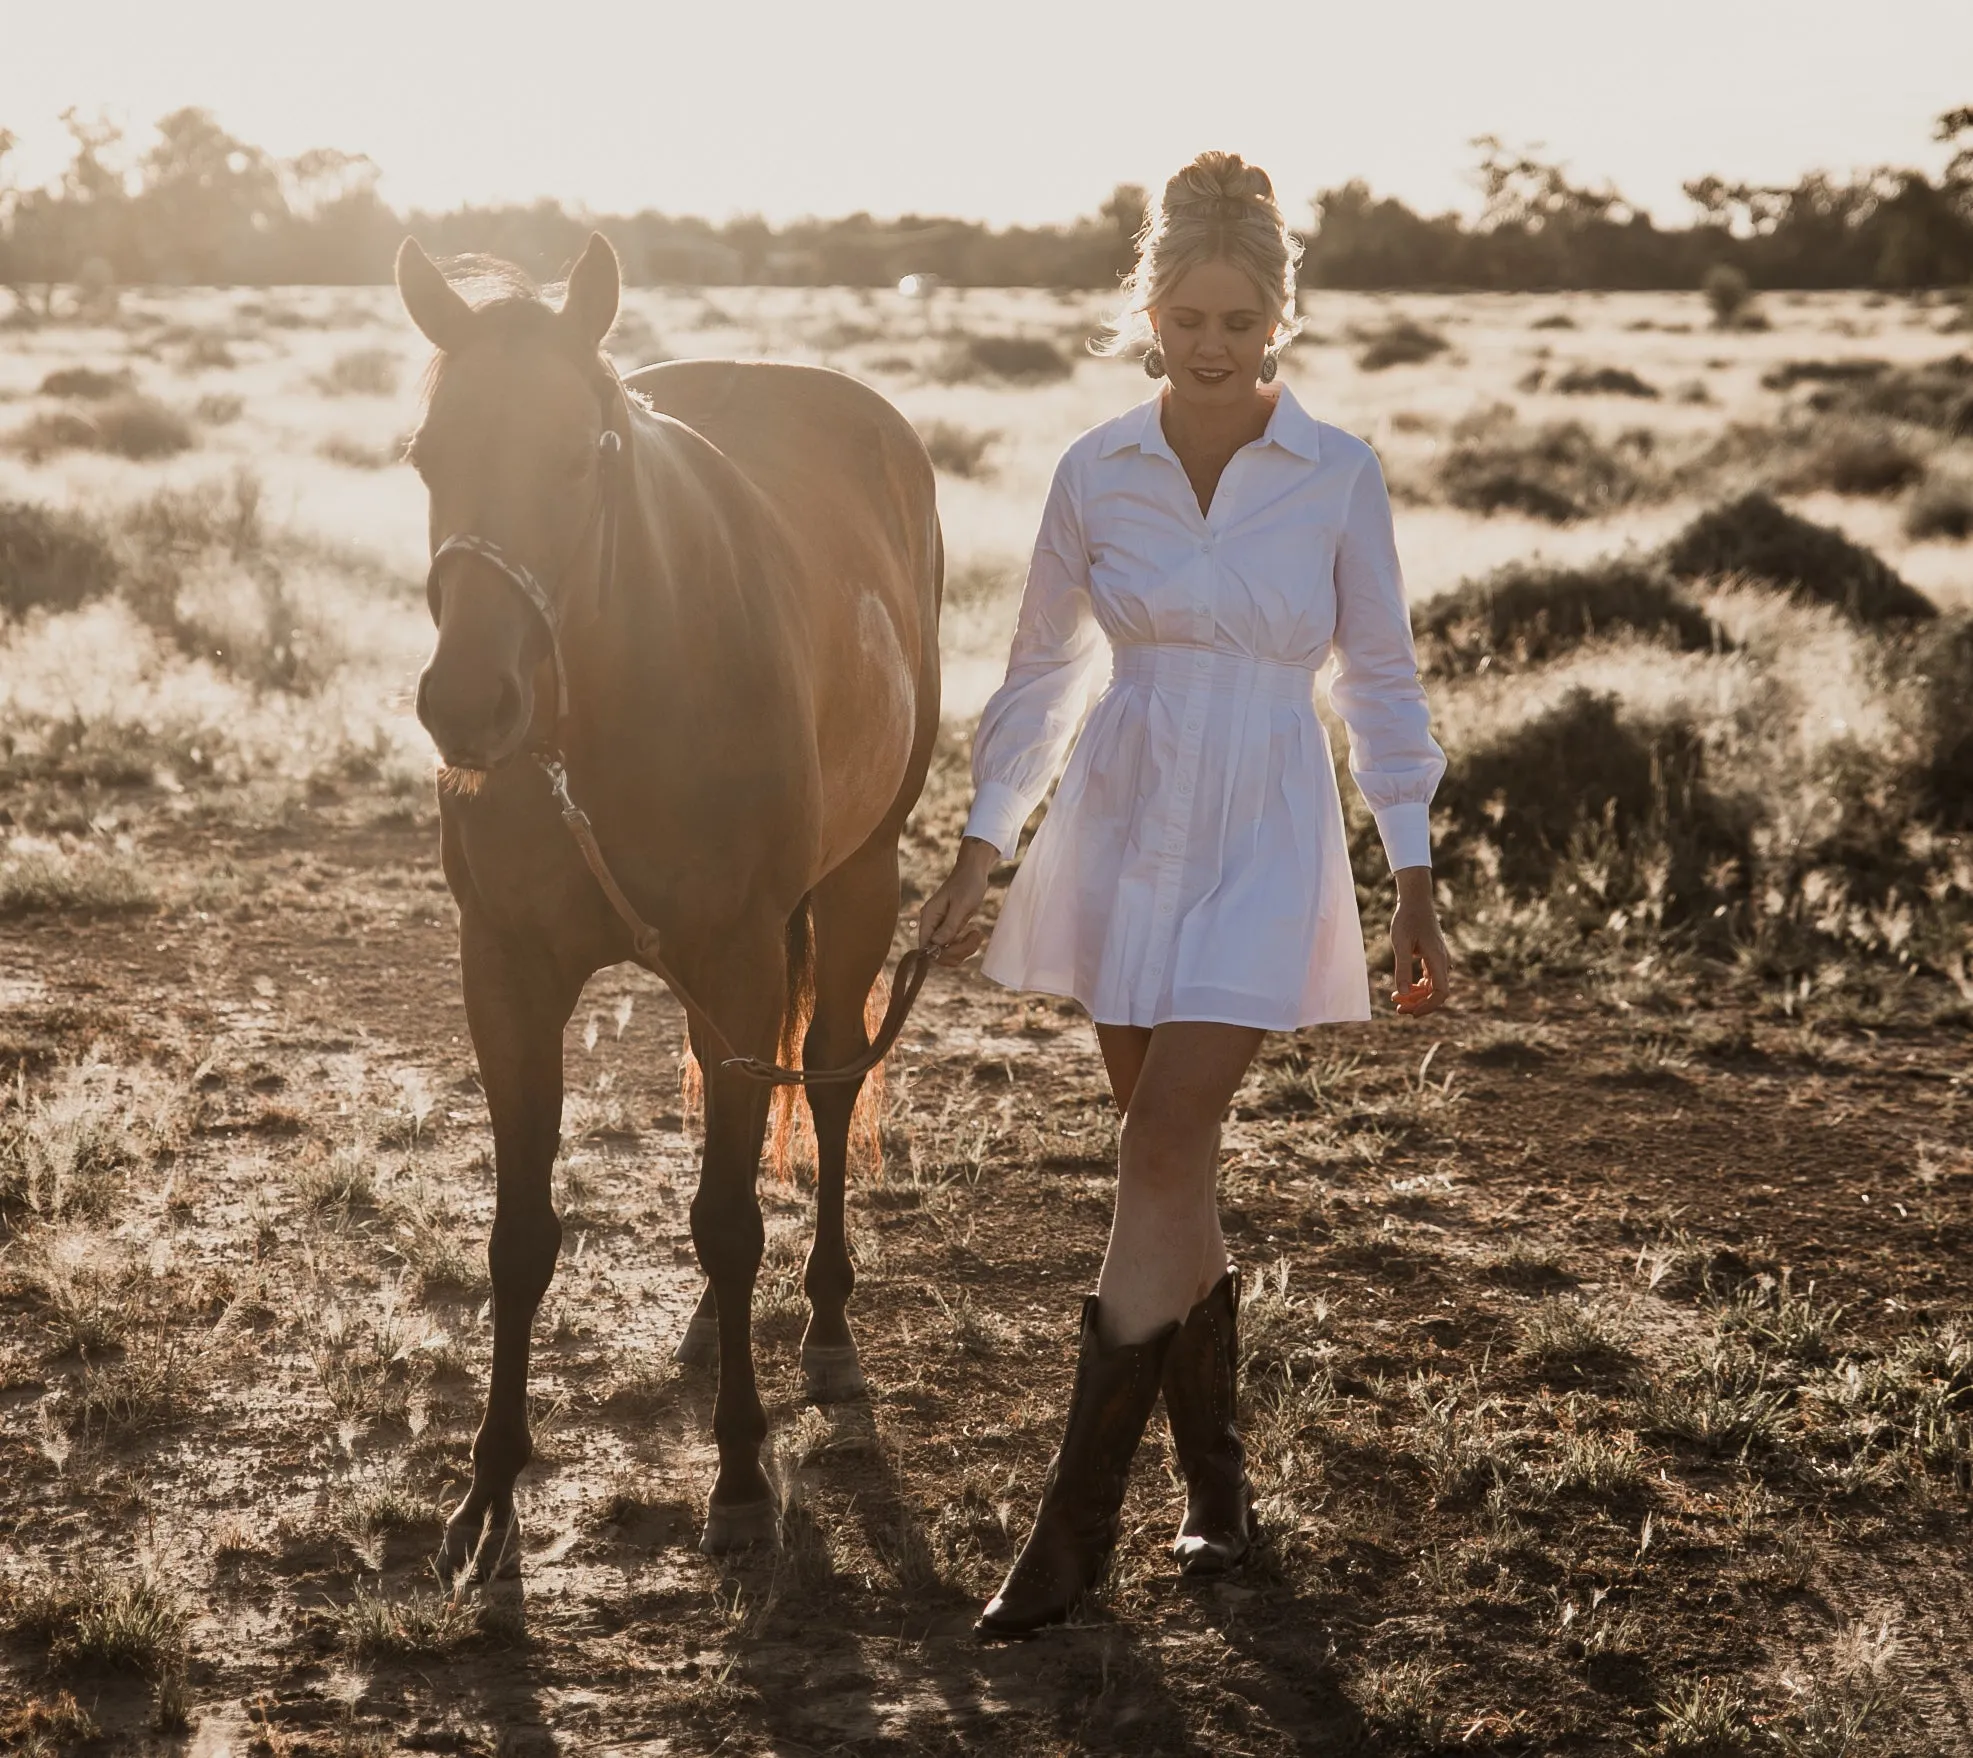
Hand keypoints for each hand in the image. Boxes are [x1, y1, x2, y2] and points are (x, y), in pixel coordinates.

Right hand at [917, 836, 995, 964]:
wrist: (974, 871)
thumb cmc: (968, 883)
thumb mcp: (961, 905)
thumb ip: (949, 925)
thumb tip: (935, 946)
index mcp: (928, 917)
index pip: (925, 947)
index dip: (941, 954)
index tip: (959, 946)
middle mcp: (931, 925)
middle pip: (936, 954)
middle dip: (957, 952)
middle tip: (974, 939)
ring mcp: (940, 928)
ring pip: (947, 953)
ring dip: (964, 950)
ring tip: (977, 935)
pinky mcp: (950, 928)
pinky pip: (954, 946)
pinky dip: (966, 946)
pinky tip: (975, 934)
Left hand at [1390, 866, 1449, 1016]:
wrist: (1415, 900)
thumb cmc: (1407, 919)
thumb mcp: (1400, 944)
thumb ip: (1402, 968)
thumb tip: (1403, 993)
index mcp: (1438, 960)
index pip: (1440, 993)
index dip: (1428, 1006)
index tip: (1411, 1012)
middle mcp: (1442, 961)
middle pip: (1436, 992)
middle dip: (1418, 1003)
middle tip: (1397, 1009)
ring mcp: (1439, 959)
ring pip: (1432, 986)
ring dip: (1416, 995)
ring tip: (1396, 999)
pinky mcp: (1433, 956)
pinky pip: (1429, 978)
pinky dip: (1418, 986)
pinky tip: (1404, 988)